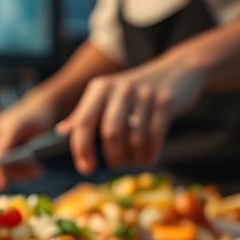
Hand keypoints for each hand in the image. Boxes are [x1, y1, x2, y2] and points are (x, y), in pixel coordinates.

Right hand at [0, 95, 58, 190]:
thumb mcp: (17, 128)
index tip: (3, 185)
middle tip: (37, 172)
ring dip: (24, 173)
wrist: (44, 111)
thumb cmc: (31, 116)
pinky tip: (37, 169)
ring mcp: (2, 151)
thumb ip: (4, 144)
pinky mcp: (12, 157)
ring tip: (39, 170)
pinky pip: (16, 170)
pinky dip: (26, 172)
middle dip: (17, 171)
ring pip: (9, 171)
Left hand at [56, 56, 206, 174]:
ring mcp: (144, 94)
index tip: (86, 169)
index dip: (82, 149)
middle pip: (110, 133)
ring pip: (135, 137)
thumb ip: (85, 113)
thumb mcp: (107, 96)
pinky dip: (150, 153)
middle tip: (115, 165)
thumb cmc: (135, 91)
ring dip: (133, 157)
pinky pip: (155, 136)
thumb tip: (62, 132)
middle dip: (112, 156)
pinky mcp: (165, 102)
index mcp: (100, 88)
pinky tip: (147, 158)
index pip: (83, 122)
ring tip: (132, 161)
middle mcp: (120, 88)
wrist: (177, 71)